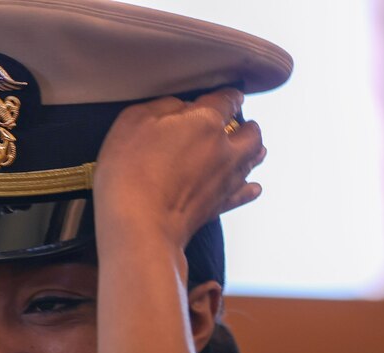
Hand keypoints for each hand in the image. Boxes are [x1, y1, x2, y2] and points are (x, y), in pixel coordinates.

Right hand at [93, 88, 264, 255]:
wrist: (140, 226)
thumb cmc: (130, 172)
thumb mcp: (132, 122)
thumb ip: (161, 107)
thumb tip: (178, 107)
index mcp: (206, 122)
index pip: (227, 99)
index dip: (225, 95)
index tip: (222, 96)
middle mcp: (225, 148)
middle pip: (251, 132)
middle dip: (246, 125)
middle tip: (239, 124)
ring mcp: (225, 179)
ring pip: (253, 159)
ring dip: (253, 150)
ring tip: (252, 147)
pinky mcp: (218, 206)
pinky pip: (243, 193)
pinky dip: (248, 188)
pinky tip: (252, 186)